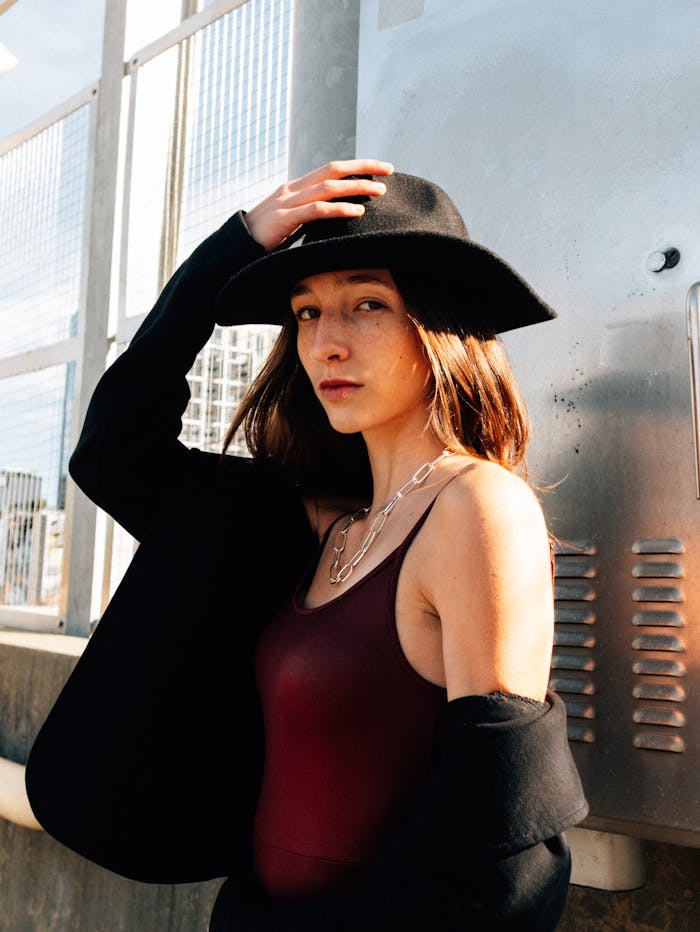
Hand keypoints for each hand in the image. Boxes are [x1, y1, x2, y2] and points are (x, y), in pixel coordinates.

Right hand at [245, 159, 393, 250]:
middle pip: (332, 170)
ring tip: (379, 191)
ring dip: (356, 187)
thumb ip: (307, 217)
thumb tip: (331, 219)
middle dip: (362, 168)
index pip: (329, 170)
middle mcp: (291, 189)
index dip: (354, 167)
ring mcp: (286, 203)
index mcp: (293, 188)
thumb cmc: (262, 240)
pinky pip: (316, 210)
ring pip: (328, 187)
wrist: (234, 249)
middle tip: (388, 170)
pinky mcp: (283, 220)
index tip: (378, 169)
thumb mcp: (288, 224)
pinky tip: (357, 211)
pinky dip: (339, 209)